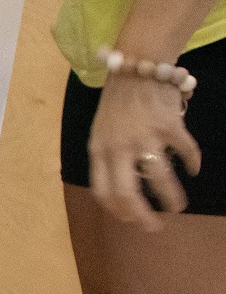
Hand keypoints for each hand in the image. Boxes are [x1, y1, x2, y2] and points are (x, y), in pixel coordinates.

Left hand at [88, 73, 203, 230]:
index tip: (129, 219)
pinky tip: (194, 169)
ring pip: (160, 179)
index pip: (103, 191)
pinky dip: (193, 163)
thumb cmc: (118, 103)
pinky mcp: (170, 126)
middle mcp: (119, 147)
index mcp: (98, 150)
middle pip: (128, 193)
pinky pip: (186, 152)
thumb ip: (110, 158)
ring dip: (171, 198)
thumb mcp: (101, 132)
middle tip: (155, 226)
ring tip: (178, 206)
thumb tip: (125, 191)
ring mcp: (145, 137)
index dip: (117, 210)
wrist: (137, 66)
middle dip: (142, 216)